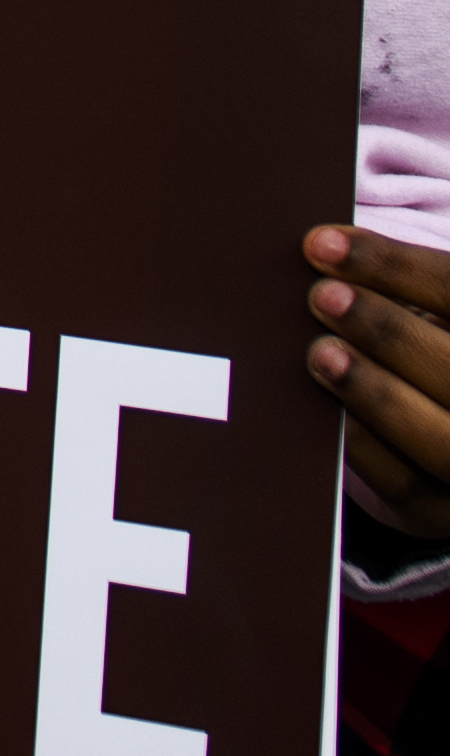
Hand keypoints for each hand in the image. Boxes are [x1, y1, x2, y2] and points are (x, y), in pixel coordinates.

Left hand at [306, 224, 449, 538]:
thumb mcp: (432, 319)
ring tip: (319, 352)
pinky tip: (321, 407)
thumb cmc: (431, 355)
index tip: (320, 243)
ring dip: (376, 391)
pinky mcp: (444, 511)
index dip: (395, 266)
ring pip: (441, 436)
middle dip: (388, 332)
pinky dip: (361, 441)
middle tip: (319, 297)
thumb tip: (317, 250)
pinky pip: (403, 481)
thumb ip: (395, 288)